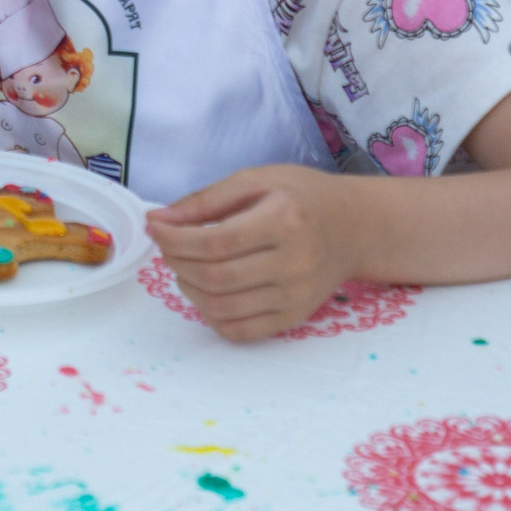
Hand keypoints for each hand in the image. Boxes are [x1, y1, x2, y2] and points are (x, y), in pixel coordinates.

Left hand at [143, 164, 365, 341]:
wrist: (355, 227)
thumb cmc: (302, 196)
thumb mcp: (256, 180)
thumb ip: (206, 200)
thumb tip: (158, 220)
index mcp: (284, 221)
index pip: (214, 242)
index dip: (174, 239)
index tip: (155, 228)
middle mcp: (294, 263)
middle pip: (215, 277)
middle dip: (176, 262)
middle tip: (167, 247)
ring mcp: (295, 296)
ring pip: (223, 307)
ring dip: (188, 289)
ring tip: (184, 267)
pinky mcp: (294, 317)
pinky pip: (241, 330)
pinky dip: (211, 315)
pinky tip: (205, 292)